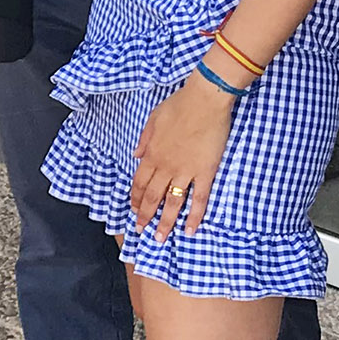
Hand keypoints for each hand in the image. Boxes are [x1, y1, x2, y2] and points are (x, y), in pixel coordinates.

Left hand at [129, 73, 237, 239]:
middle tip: (141, 230)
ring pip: (172, 202)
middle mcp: (165, 166)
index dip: (135, 198)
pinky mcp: (205, 173)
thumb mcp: (153, 119)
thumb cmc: (178, 106)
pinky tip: (189, 230)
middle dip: (145, 215)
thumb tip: (136, 154)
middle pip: (152, 196)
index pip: (139, 182)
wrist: (204, 101)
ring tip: (160, 238)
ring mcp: (185, 171)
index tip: (133, 210)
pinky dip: (194, 216)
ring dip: (165, 222)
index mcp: (151, 153)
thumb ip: (144, 139)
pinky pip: (199, 199)